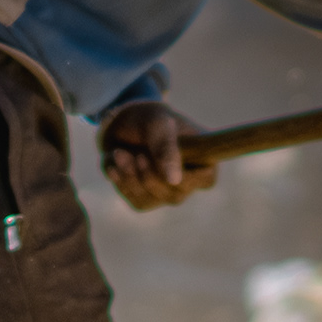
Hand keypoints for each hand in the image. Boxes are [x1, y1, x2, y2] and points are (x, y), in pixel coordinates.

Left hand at [99, 100, 215, 209]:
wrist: (121, 126)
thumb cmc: (147, 119)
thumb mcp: (157, 124)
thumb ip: (166, 148)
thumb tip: (175, 180)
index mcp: (203, 156)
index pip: (206, 178)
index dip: (189, 177)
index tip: (168, 165)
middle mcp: (190, 179)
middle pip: (175, 194)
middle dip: (150, 174)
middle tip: (137, 154)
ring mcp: (170, 192)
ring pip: (153, 199)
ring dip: (131, 176)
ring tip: (119, 153)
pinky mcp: (149, 200)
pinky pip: (137, 201)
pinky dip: (122, 182)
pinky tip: (114, 165)